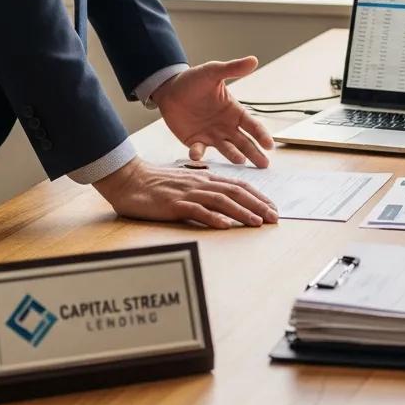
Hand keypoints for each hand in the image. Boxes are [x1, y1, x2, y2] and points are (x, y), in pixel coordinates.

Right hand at [94, 157, 278, 228]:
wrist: (129, 179)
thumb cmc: (157, 184)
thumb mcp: (187, 184)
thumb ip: (205, 190)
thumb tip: (224, 203)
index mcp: (206, 178)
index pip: (239, 186)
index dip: (258, 196)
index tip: (272, 207)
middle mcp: (201, 183)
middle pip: (236, 192)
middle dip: (258, 205)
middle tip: (274, 218)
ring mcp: (188, 193)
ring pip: (222, 201)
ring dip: (242, 212)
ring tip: (257, 222)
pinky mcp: (174, 204)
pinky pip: (197, 210)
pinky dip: (213, 218)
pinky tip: (225, 225)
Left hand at [151, 56, 273, 166]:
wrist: (169, 89)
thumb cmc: (194, 79)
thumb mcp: (213, 72)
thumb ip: (233, 69)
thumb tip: (253, 60)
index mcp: (234, 111)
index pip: (251, 125)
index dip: (261, 135)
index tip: (270, 145)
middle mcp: (226, 126)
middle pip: (244, 141)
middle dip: (254, 152)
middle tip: (264, 165)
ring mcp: (211, 135)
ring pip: (226, 148)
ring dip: (233, 155)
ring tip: (241, 161)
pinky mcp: (195, 141)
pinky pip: (198, 150)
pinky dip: (198, 154)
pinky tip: (197, 154)